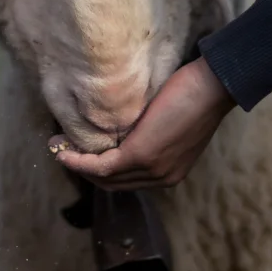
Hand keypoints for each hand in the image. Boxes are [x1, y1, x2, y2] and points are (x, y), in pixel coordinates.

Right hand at [50, 58, 233, 189]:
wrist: (213, 86)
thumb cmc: (196, 94)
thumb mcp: (173, 123)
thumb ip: (152, 133)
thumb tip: (127, 127)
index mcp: (170, 172)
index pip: (128, 180)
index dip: (101, 170)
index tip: (81, 155)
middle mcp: (161, 178)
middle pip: (113, 183)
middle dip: (85, 170)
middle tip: (63, 153)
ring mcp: (152, 169)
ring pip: (105, 177)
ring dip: (77, 165)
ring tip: (58, 149)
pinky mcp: (141, 154)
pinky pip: (103, 166)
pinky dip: (81, 161)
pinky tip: (65, 151)